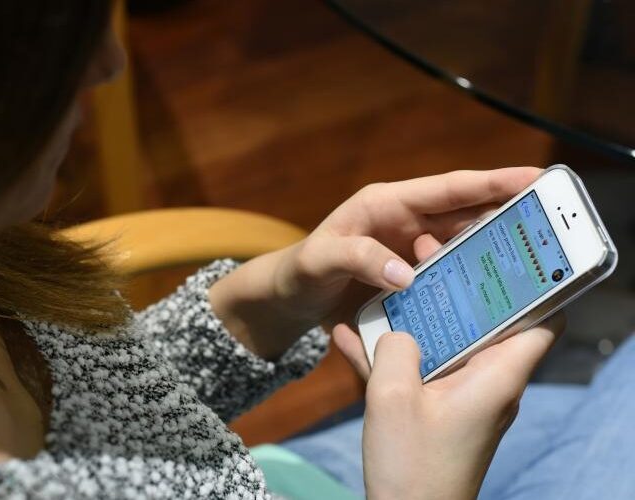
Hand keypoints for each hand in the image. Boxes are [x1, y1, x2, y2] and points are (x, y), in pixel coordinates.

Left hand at [209, 167, 540, 359]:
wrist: (290, 299)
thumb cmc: (298, 273)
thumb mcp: (318, 261)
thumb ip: (355, 258)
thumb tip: (406, 274)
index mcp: (386, 204)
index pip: (447, 188)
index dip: (491, 182)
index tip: (535, 177)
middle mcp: (405, 221)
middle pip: (466, 212)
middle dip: (509, 211)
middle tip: (554, 220)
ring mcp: (410, 249)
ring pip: (464, 242)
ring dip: (496, 247)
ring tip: (537, 258)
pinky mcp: (411, 275)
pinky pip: (450, 271)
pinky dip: (473, 277)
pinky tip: (496, 291)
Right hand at [333, 233, 563, 499]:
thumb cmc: (412, 463)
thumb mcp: (394, 396)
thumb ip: (397, 347)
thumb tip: (399, 329)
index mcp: (497, 376)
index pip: (542, 321)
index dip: (533, 285)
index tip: (504, 254)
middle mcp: (489, 382)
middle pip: (487, 322)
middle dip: (458, 286)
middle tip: (429, 253)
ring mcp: (464, 397)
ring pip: (449, 343)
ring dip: (422, 316)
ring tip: (391, 282)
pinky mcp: (439, 410)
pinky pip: (422, 370)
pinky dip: (398, 352)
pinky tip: (354, 334)